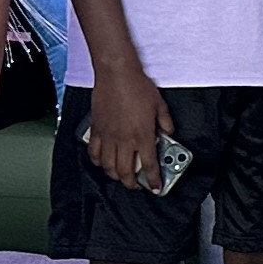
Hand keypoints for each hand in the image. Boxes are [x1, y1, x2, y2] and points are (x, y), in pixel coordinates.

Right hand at [85, 68, 172, 193]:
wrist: (116, 75)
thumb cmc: (138, 87)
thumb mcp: (160, 105)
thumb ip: (165, 122)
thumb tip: (168, 132)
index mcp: (143, 135)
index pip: (150, 165)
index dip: (153, 180)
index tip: (156, 188)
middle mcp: (124, 140)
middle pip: (126, 172)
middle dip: (132, 184)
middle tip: (137, 186)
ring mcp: (108, 136)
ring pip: (108, 166)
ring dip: (115, 176)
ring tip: (121, 177)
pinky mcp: (97, 130)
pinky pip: (94, 153)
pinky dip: (97, 162)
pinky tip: (102, 163)